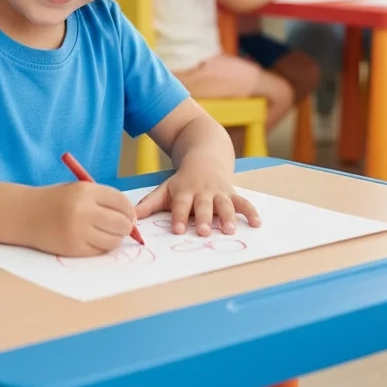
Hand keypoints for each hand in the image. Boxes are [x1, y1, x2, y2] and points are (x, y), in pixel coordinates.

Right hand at [31, 182, 136, 256]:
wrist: (26, 214)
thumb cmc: (56, 200)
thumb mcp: (79, 190)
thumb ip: (104, 200)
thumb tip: (131, 218)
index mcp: (86, 191)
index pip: (121, 202)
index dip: (129, 211)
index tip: (130, 216)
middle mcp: (83, 210)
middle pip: (121, 223)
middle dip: (126, 227)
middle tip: (122, 228)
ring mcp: (78, 231)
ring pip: (113, 240)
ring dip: (114, 239)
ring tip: (105, 233)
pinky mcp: (73, 248)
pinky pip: (99, 251)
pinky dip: (100, 247)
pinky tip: (92, 239)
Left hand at [135, 156, 260, 235]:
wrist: (204, 155)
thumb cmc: (182, 180)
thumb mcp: (165, 189)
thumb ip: (149, 205)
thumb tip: (130, 219)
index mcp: (184, 191)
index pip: (179, 206)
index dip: (178, 217)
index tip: (176, 230)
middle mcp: (202, 192)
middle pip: (202, 206)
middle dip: (203, 218)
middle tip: (202, 231)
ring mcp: (219, 192)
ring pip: (224, 204)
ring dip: (227, 217)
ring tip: (229, 230)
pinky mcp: (232, 193)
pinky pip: (243, 202)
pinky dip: (251, 212)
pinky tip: (257, 223)